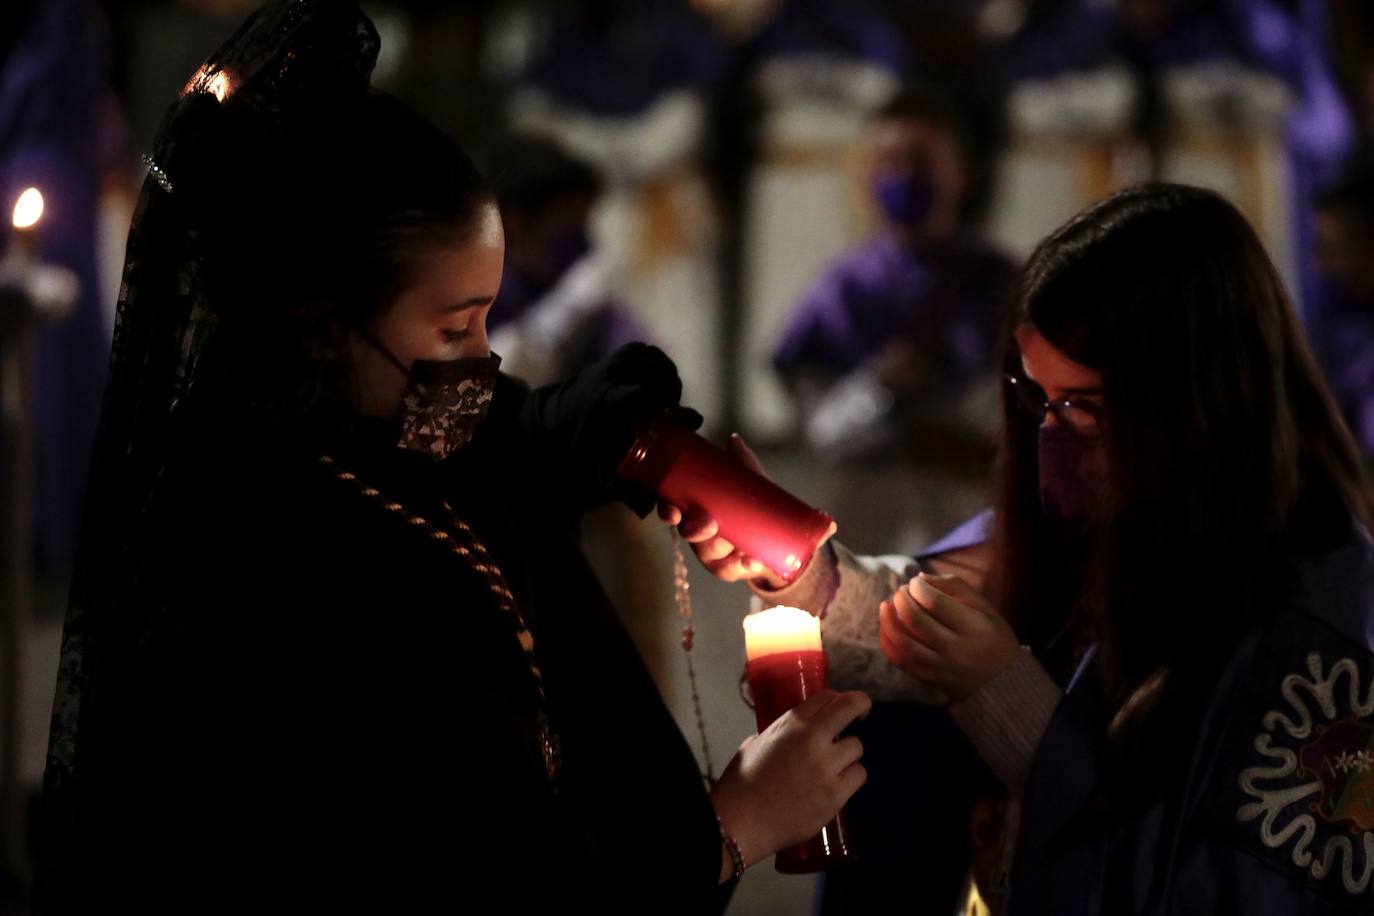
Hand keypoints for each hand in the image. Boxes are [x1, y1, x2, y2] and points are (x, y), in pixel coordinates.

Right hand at [656, 433, 799, 589]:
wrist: (782, 539)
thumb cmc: (758, 507)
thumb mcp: (753, 483)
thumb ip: (742, 463)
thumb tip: (733, 440)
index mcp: (697, 508)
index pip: (672, 509)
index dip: (668, 511)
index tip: (673, 512)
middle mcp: (699, 531)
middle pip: (688, 533)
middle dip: (697, 530)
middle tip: (710, 523)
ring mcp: (711, 553)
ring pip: (708, 553)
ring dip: (724, 549)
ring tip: (744, 547)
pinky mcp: (725, 569)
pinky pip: (728, 571)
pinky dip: (742, 566)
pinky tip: (752, 561)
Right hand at [711, 690, 869, 868]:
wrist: (742, 821)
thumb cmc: (743, 782)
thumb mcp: (757, 742)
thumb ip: (781, 733)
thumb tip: (795, 735)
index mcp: (792, 723)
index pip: (828, 696)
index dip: (839, 699)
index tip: (843, 707)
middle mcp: (813, 739)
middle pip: (851, 709)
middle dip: (859, 708)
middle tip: (859, 717)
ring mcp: (827, 767)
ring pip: (857, 748)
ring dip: (847, 754)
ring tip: (833, 766)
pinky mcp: (836, 795)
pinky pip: (858, 776)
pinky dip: (850, 778)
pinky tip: (836, 784)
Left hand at [878, 573, 1019, 701]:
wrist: (1003, 682)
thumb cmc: (993, 636)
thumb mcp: (984, 607)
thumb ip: (954, 587)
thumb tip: (919, 578)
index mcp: (974, 628)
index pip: (935, 602)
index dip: (919, 587)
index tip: (915, 582)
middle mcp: (956, 650)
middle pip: (915, 620)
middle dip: (901, 599)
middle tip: (901, 591)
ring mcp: (941, 668)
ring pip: (903, 643)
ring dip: (888, 620)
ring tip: (887, 605)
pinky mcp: (930, 680)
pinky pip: (900, 661)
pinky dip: (888, 642)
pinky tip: (887, 627)